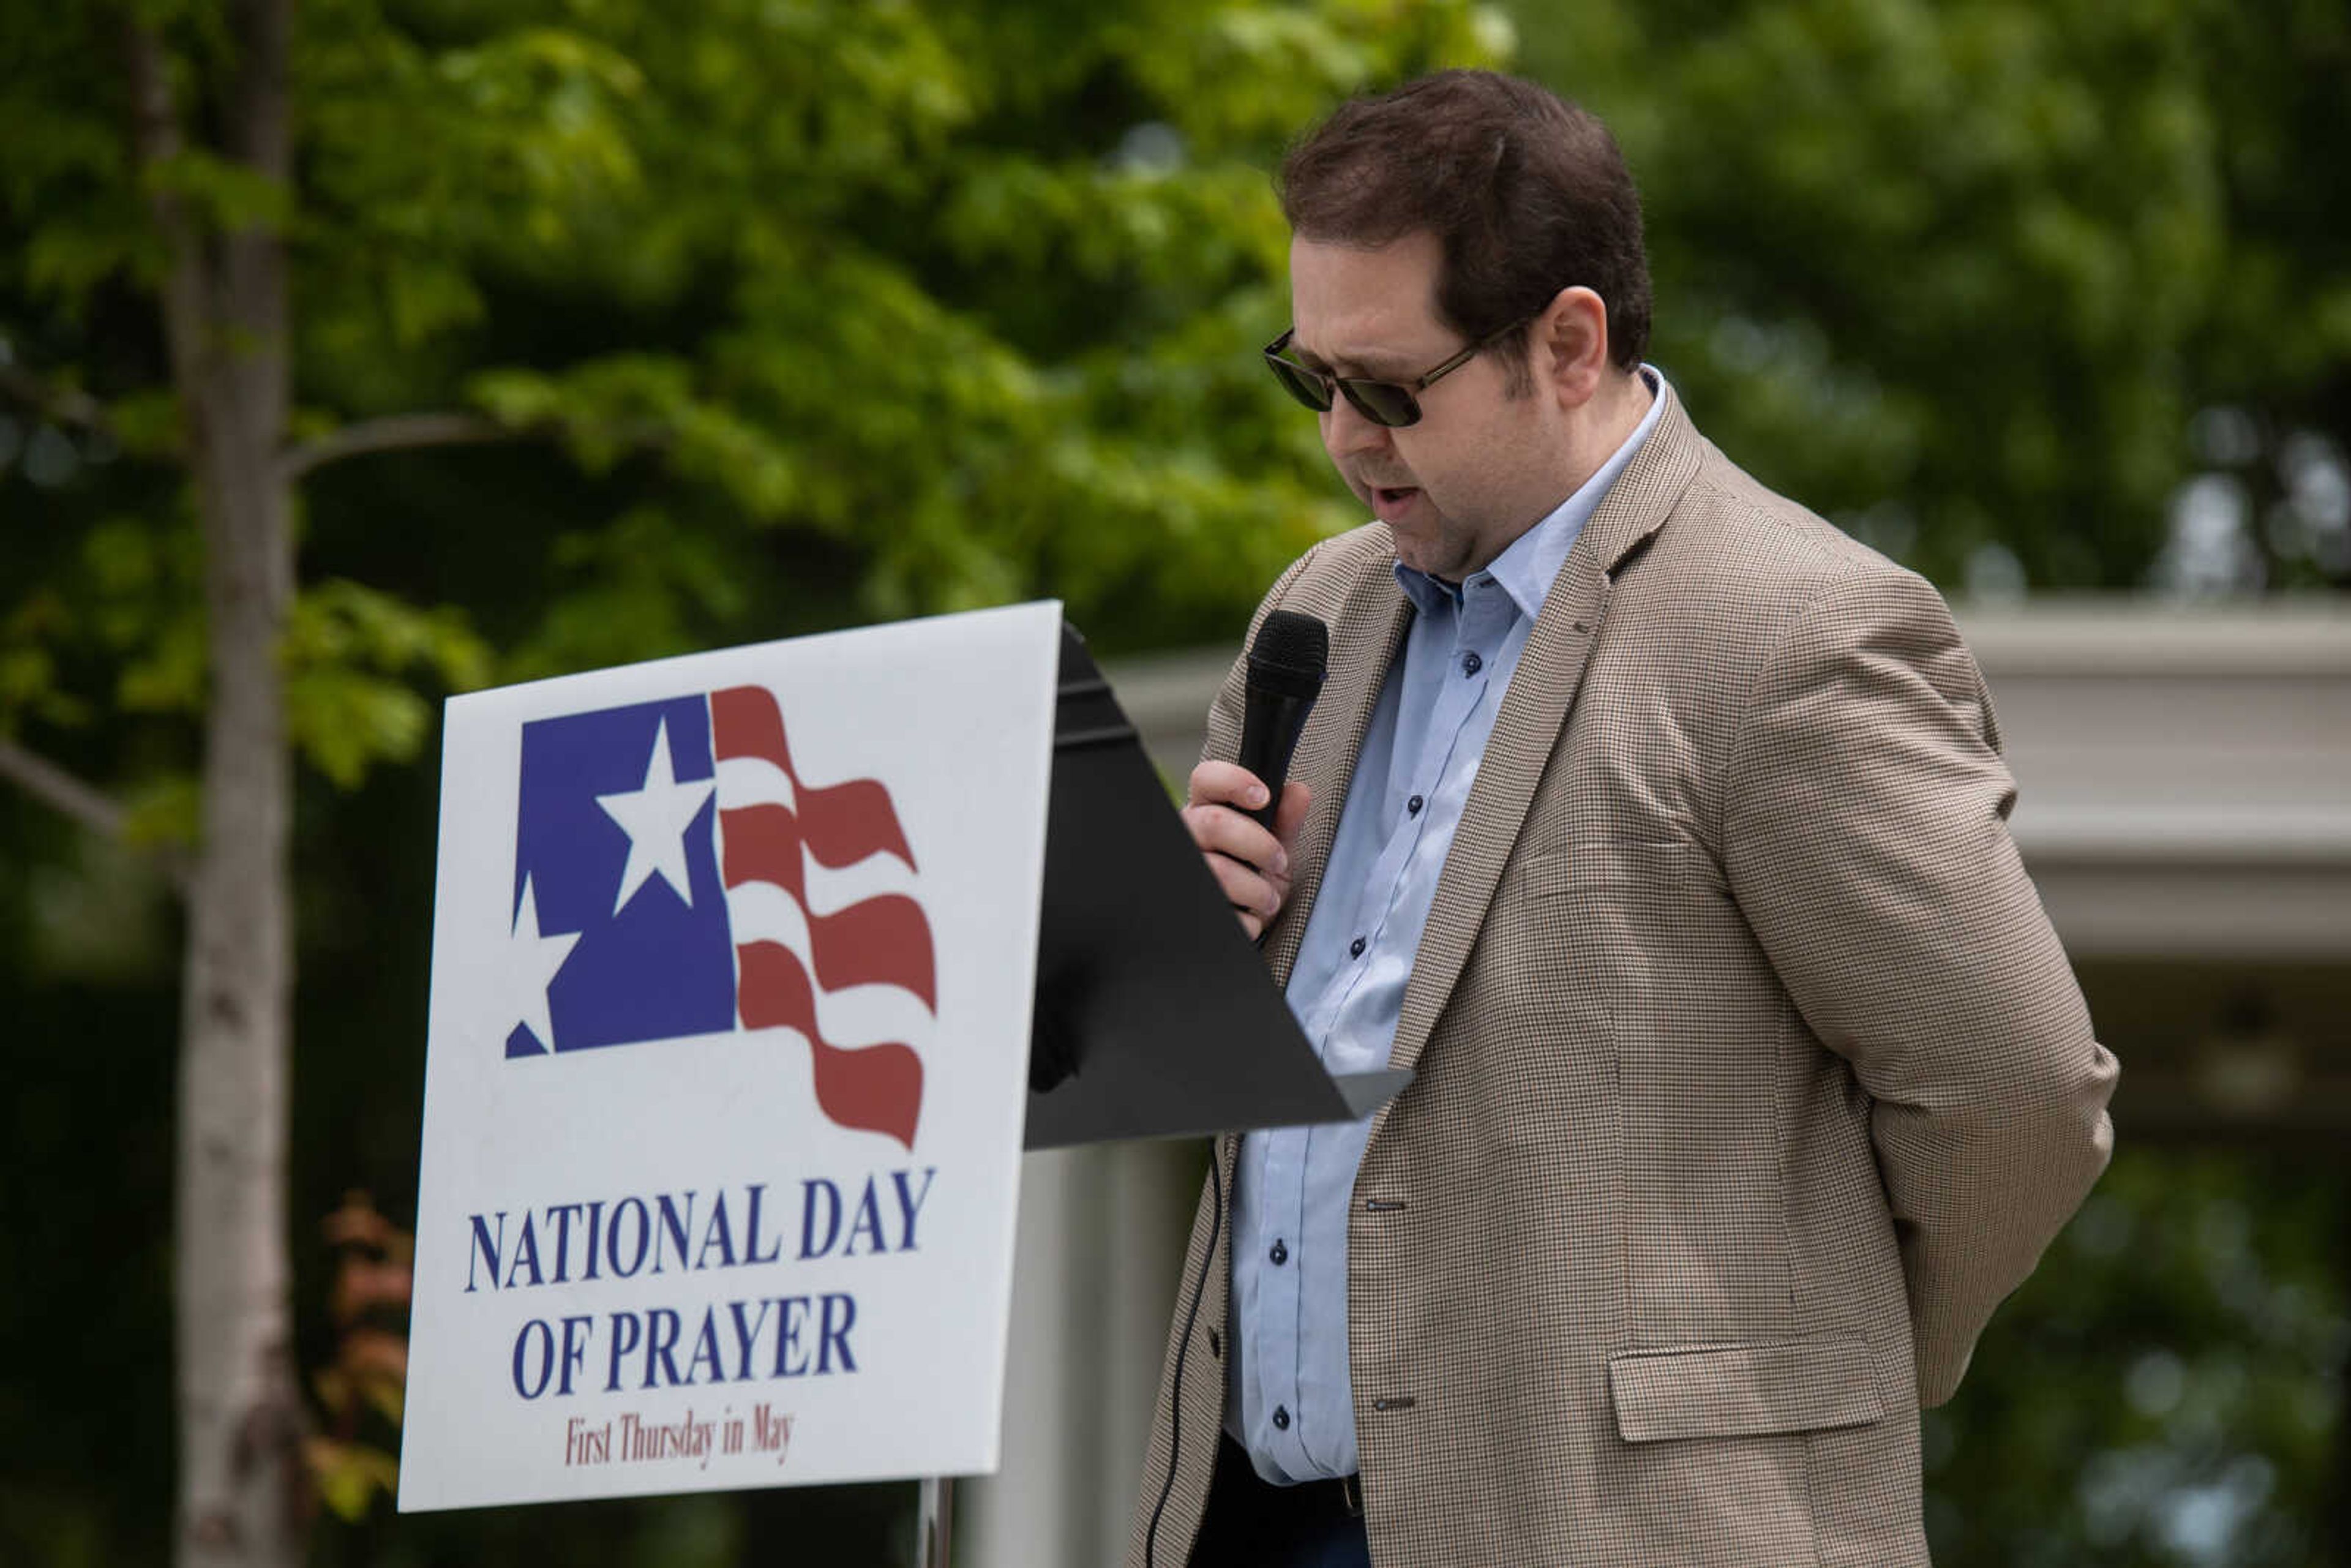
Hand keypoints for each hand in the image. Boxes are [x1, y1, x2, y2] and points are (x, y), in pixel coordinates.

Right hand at [1181, 761, 1311, 940]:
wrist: (1244, 918)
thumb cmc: (1254, 873)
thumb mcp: (1274, 845)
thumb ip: (1286, 820)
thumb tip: (1299, 793)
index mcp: (1206, 810)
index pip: (1206, 778)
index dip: (1233, 781)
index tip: (1263, 797)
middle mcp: (1189, 835)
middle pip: (1214, 823)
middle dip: (1259, 844)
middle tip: (1278, 861)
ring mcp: (1190, 869)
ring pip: (1219, 871)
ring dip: (1258, 890)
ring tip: (1269, 899)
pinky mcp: (1194, 903)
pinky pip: (1226, 911)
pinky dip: (1249, 919)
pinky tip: (1250, 916)